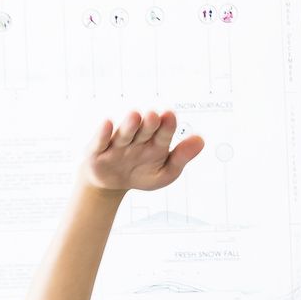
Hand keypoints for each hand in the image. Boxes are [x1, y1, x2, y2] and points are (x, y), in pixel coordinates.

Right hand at [79, 109, 203, 193]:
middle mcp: (137, 139)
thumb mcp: (166, 172)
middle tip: (155, 115)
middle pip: (145, 131)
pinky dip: (104, 133)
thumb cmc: (141, 174)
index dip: (167, 126)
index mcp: (156, 143)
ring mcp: (118, 144)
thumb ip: (182, 157)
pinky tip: (108, 123)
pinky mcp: (98, 150)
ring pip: (125, 134)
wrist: (111, 184)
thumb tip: (201, 140)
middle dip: (150, 124)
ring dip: (130, 125)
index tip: (171, 116)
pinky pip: (101, 141)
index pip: (164, 134)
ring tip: (136, 116)